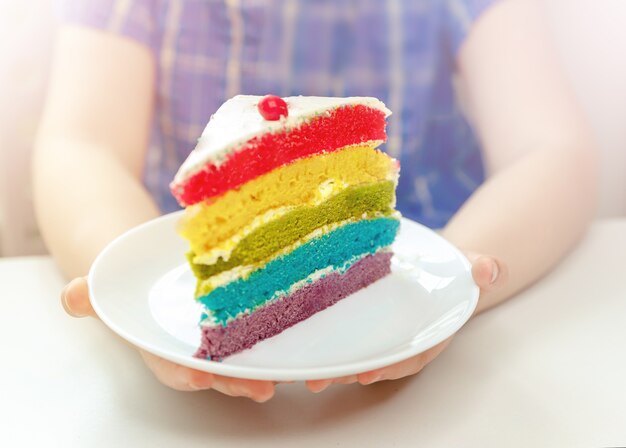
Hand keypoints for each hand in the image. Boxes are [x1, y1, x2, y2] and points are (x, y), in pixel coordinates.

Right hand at [61, 277, 274, 401]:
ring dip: (266, 366)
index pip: (171, 366)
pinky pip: (261, 331)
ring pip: (244, 356)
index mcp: (164, 347)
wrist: (148, 269)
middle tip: (260, 389)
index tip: (197, 380)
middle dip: (236, 381)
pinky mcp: (241, 317)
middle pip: (216, 369)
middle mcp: (194, 346)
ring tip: (291, 374)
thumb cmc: (131, 284)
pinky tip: (302, 339)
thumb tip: (72, 295)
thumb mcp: (111, 287)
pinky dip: (280, 338)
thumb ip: (92, 295)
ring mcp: (220, 335)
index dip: (183, 374)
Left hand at [306, 252, 506, 392]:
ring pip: (357, 354)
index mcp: (429, 332)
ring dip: (331, 366)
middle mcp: (403, 338)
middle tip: (321, 380)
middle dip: (349, 373)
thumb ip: (482, 269)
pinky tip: (300, 349)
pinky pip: (345, 336)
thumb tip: (487, 270)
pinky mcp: (364, 321)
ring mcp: (383, 332)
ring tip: (304, 374)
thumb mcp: (471, 264)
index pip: (411, 354)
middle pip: (377, 361)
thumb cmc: (454, 268)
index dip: (391, 366)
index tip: (368, 374)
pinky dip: (325, 345)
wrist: (439, 264)